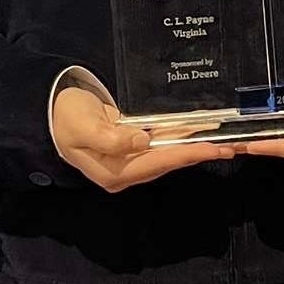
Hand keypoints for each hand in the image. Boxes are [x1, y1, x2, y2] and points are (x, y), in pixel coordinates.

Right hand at [52, 85, 233, 192]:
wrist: (52, 111)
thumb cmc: (65, 117)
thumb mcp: (83, 125)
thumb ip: (111, 138)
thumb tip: (142, 142)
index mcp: (113, 172)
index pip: (156, 163)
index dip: (185, 154)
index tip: (211, 148)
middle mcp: (125, 172)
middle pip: (168, 162)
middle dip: (199, 154)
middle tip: (231, 147)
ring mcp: (130, 162)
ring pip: (169, 154)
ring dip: (196, 147)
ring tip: (225, 141)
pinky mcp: (133, 149)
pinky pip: (163, 144)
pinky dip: (182, 137)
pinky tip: (201, 131)